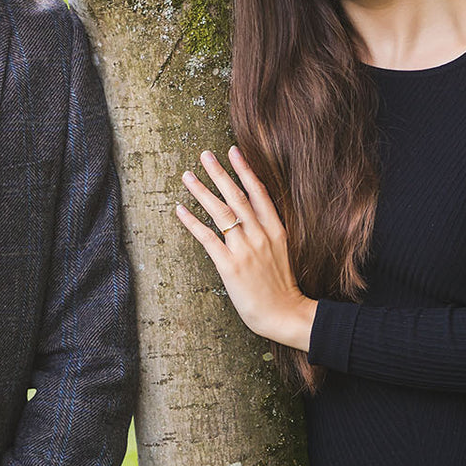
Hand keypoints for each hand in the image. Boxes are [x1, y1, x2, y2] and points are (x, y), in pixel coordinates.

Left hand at [175, 146, 317, 349]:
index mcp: (275, 230)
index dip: (245, 170)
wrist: (284, 313)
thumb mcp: (282, 250)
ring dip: (202, 191)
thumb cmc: (281, 285)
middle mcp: (260, 235)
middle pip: (237, 196)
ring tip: (187, 175)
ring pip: (221, 212)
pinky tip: (180, 210)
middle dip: (220, 173)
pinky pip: (208, 238)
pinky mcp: (230, 265)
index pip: (259, 192)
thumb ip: (268, 230)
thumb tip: (253, 214)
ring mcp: (245, 249)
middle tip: (205, 154)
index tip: (233, 151)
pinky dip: (193, 222)